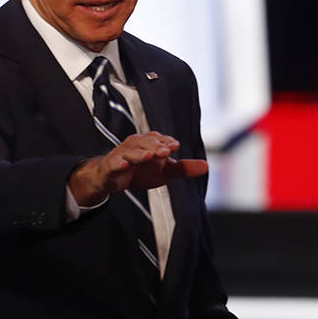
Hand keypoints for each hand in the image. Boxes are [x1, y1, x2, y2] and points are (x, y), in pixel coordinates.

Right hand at [68, 131, 207, 205]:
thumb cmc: (141, 171)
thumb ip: (183, 168)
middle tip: (165, 151)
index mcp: (149, 143)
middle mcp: (135, 144)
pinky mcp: (111, 165)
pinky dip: (119, 163)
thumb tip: (206, 166)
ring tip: (149, 156)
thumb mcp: (164, 171)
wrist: (113, 179)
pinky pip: (114, 163)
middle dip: (155, 145)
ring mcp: (121, 154)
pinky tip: (125, 165)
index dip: (166, 142)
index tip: (174, 147)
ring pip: (130, 151)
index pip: (159, 139)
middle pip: (145, 141)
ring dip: (139, 153)